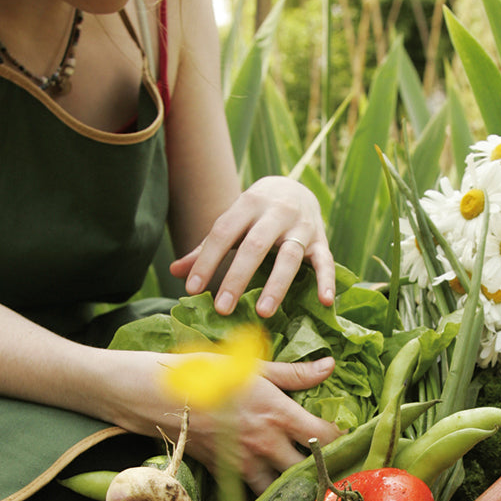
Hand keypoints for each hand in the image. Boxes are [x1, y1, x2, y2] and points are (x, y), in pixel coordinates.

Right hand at [107, 349, 340, 494]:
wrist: (148, 394)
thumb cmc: (199, 371)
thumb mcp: (248, 365)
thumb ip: (293, 373)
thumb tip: (330, 366)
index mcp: (276, 412)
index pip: (325, 436)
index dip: (344, 441)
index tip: (350, 438)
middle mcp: (263, 442)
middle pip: (308, 470)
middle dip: (323, 471)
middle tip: (336, 467)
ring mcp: (242, 462)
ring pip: (281, 488)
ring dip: (294, 486)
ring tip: (307, 481)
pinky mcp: (223, 472)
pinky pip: (252, 490)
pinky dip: (266, 491)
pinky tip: (274, 486)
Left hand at [170, 176, 334, 317]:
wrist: (296, 187)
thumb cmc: (256, 214)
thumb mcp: (232, 223)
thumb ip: (206, 247)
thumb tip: (174, 272)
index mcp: (248, 204)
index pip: (223, 233)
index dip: (207, 261)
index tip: (192, 289)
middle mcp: (276, 213)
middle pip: (255, 246)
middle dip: (238, 278)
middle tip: (223, 308)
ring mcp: (301, 227)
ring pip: (290, 257)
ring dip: (277, 285)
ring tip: (263, 312)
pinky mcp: (321, 241)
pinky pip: (325, 262)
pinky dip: (326, 281)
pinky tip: (325, 301)